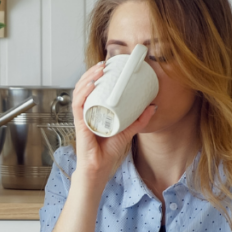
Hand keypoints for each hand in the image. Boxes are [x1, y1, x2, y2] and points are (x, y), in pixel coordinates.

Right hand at [70, 62, 155, 181]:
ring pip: (80, 91)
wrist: (99, 168)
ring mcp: (82, 116)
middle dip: (92, 72)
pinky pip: (78, 104)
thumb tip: (153, 106)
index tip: (108, 66)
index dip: (97, 76)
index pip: (92, 89)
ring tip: (98, 69)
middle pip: (84, 86)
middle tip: (104, 63)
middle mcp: (86, 111)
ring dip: (88, 78)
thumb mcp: (127, 131)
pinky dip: (83, 92)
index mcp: (95, 110)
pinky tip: (91, 84)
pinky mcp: (80, 123)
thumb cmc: (107, 151)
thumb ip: (139, 119)